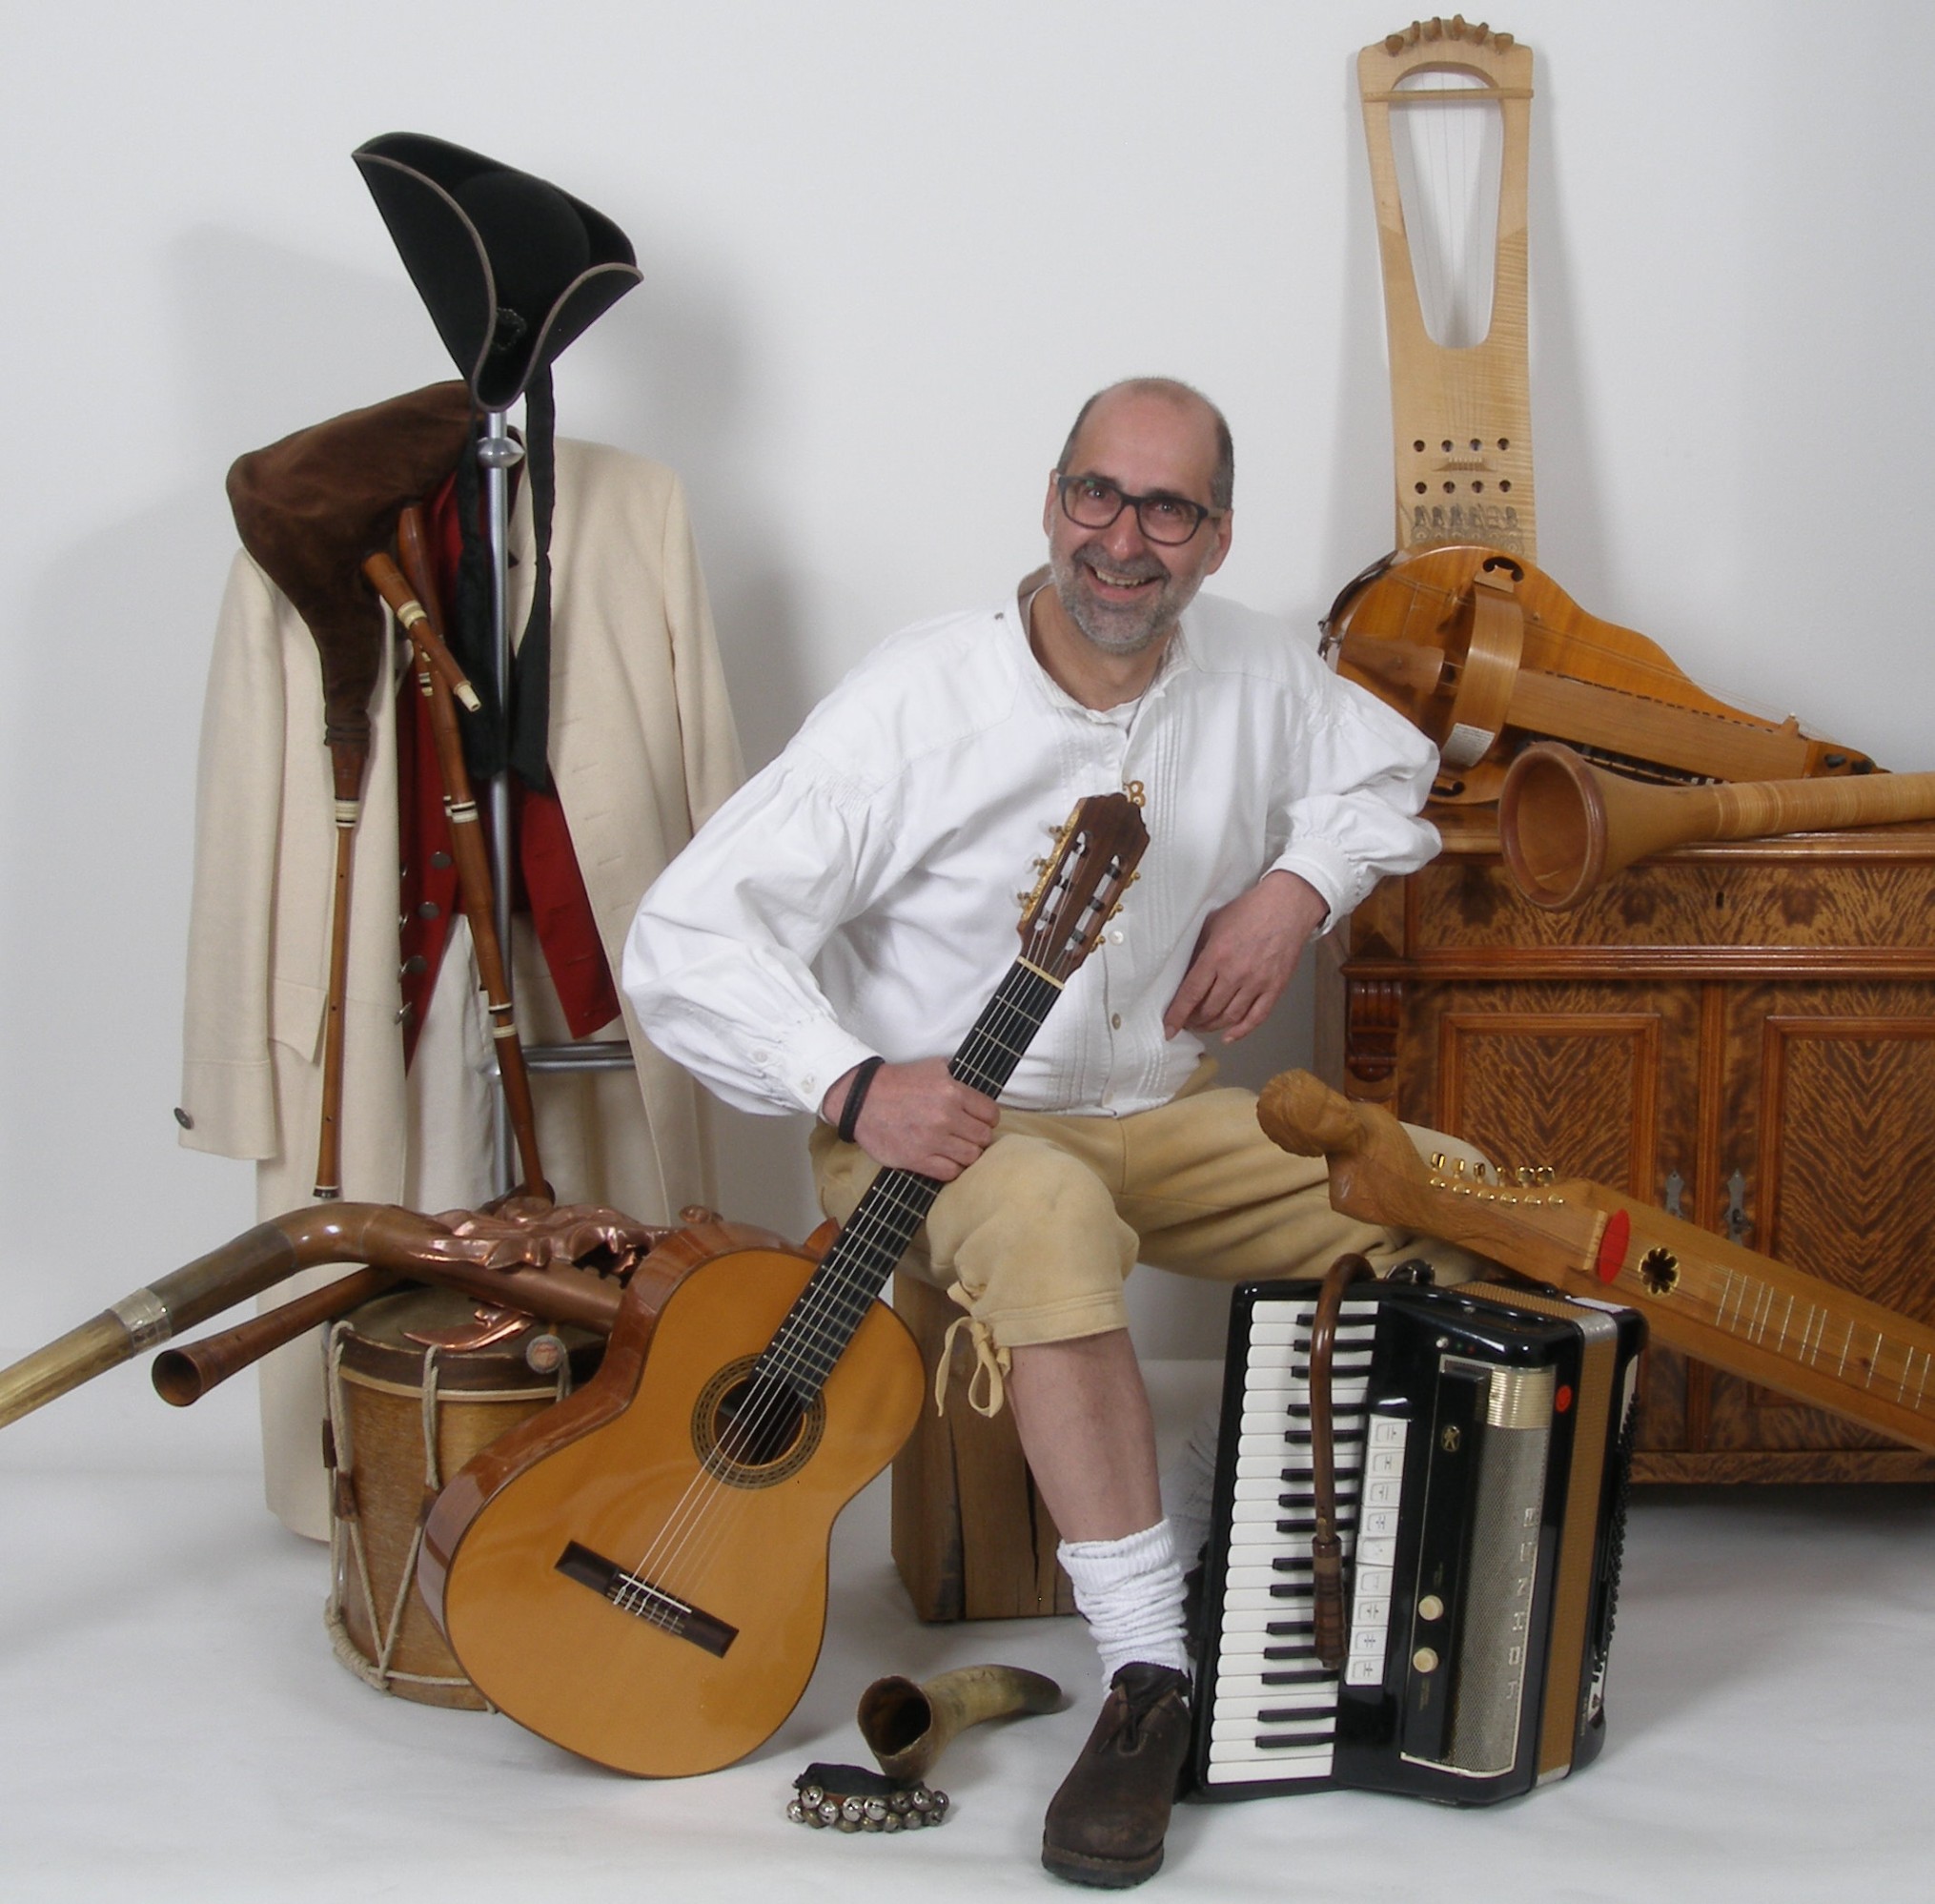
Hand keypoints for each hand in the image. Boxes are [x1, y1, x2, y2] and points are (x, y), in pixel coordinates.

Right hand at [821, 1055, 997, 1178]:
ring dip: (966, 1154)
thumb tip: (976, 1090)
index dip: (987, 1119)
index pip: (991, 1114)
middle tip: (966, 1135)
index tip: (980, 1121)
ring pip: (971, 1157)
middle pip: (984, 1137)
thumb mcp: (933, 1067)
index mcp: (952, 1091)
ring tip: (955, 1148)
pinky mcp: (917, 1159)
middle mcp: (946, 1116)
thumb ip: (958, 1078)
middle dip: (978, 1137)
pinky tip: (944, 1160)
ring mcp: (932, 1139)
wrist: (862, 1099)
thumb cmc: (897, 1083)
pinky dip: (951, 1168)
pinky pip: (950, 1172)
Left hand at [1162, 870, 1327, 1044]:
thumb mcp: (1214, 923)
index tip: (1169, 1028)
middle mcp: (1236, 972)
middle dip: (1194, 1021)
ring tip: (1203, 1026)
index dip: (1177, 1015)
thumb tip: (1185, 973)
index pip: (1191, 993)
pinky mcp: (1275, 987)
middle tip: (1186, 1022)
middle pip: (1209, 1009)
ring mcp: (1258, 982)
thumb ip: (1199, 949)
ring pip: (1230, 1017)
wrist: (1287, 905)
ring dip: (1213, 1026)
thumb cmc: (1249, 911)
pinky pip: (1257, 1017)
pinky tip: (1229, 1035)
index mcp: (1217, 955)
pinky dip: (1241, 1031)